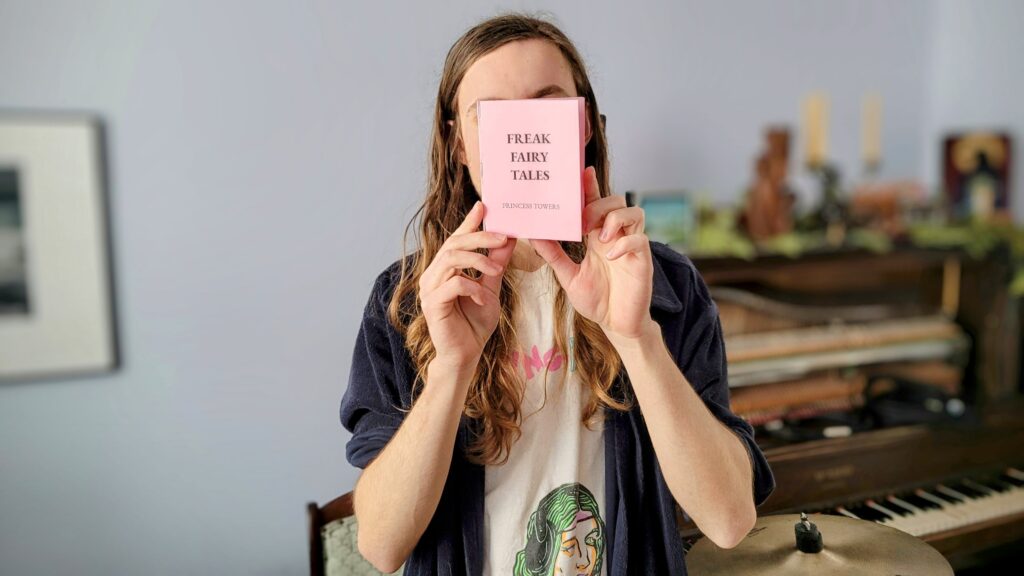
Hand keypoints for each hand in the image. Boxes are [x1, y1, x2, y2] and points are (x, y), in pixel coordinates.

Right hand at [419, 201, 516, 367]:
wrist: (467, 355)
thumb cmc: (475, 324)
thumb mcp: (491, 288)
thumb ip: (496, 265)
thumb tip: (508, 239)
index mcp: (444, 270)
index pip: (455, 240)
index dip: (468, 222)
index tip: (483, 206)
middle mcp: (432, 275)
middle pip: (453, 244)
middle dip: (480, 237)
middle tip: (503, 237)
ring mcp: (429, 289)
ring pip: (451, 259)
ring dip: (478, 261)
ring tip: (496, 270)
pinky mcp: (432, 304)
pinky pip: (454, 284)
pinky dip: (473, 287)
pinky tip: (483, 299)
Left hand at [532, 166, 653, 340]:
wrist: (615, 325)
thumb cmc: (596, 300)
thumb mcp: (568, 276)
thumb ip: (553, 255)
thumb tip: (533, 234)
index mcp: (597, 236)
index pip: (595, 203)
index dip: (590, 186)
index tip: (581, 171)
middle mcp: (615, 237)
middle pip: (616, 201)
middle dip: (598, 205)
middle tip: (582, 222)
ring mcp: (631, 247)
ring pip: (634, 212)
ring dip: (614, 218)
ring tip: (599, 237)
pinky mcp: (642, 261)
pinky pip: (640, 240)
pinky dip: (625, 243)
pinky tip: (610, 254)